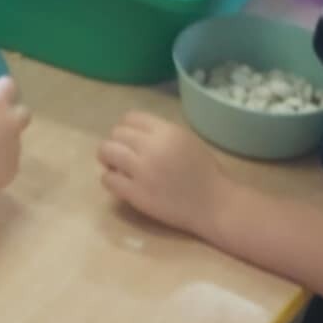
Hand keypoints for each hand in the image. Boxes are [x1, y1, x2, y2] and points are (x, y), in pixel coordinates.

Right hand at [0, 66, 28, 198]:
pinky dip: (0, 159)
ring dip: (5, 137)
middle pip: (23, 111)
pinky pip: (10, 159)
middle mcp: (11, 122)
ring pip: (16, 137)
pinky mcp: (13, 168)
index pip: (8, 85)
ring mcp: (15, 146)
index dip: (1, 88)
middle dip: (12, 112)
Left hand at [98, 112, 226, 237]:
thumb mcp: (186, 140)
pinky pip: (108, 179)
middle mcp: (151, 147)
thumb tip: (134, 133)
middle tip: (121, 155)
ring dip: (107, 158)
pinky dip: (110, 178)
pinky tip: (120, 183)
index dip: (125, 127)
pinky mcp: (136, 194)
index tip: (128, 139)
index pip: (130, 117)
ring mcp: (141, 171)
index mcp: (166, 131)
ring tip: (116, 167)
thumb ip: (161, 133)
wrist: (215, 205)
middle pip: (116, 133)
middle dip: (115, 142)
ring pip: (107, 152)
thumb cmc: (205, 172)